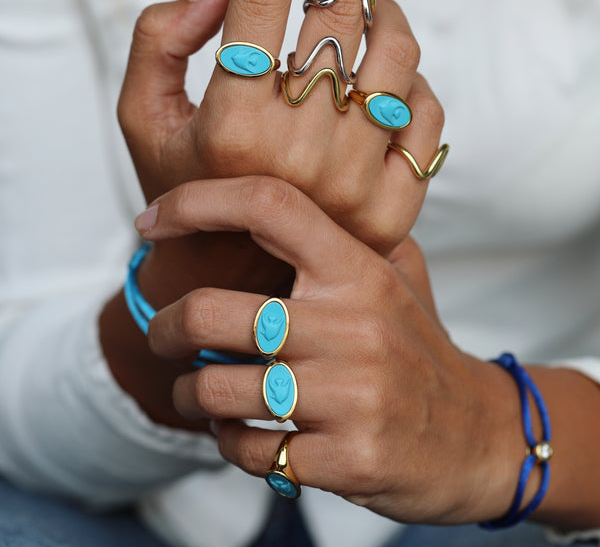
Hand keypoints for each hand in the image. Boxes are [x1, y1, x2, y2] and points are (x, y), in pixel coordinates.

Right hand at [118, 0, 443, 253]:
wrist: (229, 278)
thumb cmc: (186, 189)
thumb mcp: (142, 117)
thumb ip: (159, 38)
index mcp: (231, 131)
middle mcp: (297, 157)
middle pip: (337, 17)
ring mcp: (352, 187)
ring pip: (395, 57)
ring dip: (384, 12)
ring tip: (366, 4)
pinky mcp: (390, 209)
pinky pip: (425, 117)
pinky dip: (414, 83)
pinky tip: (385, 77)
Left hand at [136, 175, 526, 524]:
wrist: (481, 436)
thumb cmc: (424, 350)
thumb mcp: (402, 277)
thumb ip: (349, 235)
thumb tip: (270, 205)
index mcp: (360, 272)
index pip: (268, 206)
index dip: (197, 201)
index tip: (151, 221)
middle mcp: (353, 327)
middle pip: (211, 311)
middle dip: (164, 326)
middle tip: (163, 333)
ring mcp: (350, 397)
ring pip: (216, 389)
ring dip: (189, 394)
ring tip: (195, 393)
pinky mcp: (346, 459)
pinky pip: (248, 450)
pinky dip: (227, 444)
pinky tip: (239, 435)